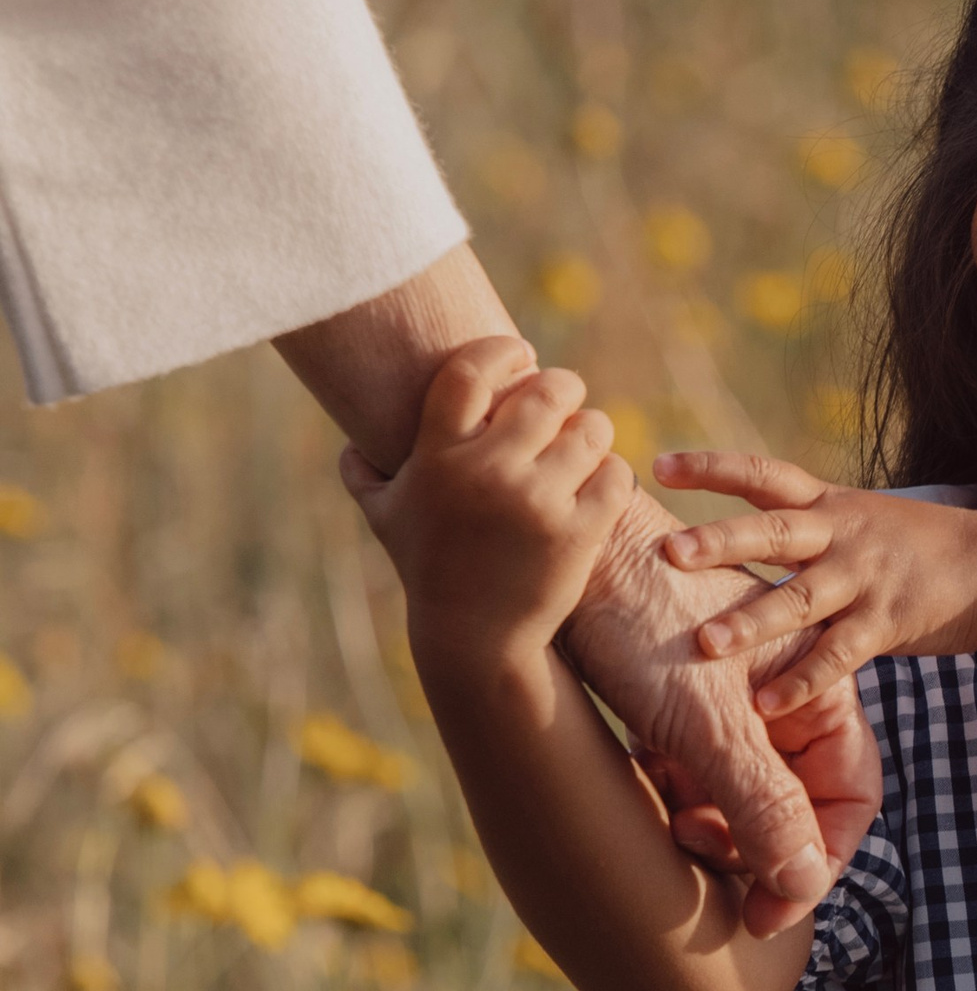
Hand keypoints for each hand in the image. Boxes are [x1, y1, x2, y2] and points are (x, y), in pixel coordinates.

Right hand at [342, 338, 629, 664]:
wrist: (476, 639)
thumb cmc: (430, 570)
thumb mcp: (386, 520)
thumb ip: (363, 474)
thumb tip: (348, 442)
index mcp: (438, 457)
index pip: (471, 372)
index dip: (503, 351)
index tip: (521, 351)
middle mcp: (487, 473)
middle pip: (546, 392)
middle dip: (563, 386)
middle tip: (566, 394)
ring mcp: (536, 503)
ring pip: (591, 429)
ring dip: (593, 428)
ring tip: (586, 438)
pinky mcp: (577, 533)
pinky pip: (615, 475)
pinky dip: (613, 472)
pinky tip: (601, 478)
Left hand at [561, 491, 883, 935]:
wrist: (553, 545)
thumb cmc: (636, 614)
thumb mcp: (705, 721)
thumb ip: (764, 806)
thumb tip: (805, 885)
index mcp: (814, 686)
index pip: (848, 798)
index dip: (817, 864)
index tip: (764, 912)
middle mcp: (783, 694)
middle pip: (800, 802)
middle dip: (757, 845)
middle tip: (698, 849)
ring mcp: (732, 698)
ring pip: (747, 793)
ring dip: (716, 823)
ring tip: (670, 817)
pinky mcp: (681, 698)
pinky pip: (702, 769)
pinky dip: (681, 790)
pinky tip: (647, 778)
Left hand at [656, 452, 976, 715]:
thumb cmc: (914, 549)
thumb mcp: (856, 522)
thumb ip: (799, 532)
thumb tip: (728, 543)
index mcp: (826, 504)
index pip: (761, 475)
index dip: (711, 468)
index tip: (658, 464)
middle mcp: (840, 534)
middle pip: (771, 531)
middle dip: (718, 540)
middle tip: (667, 551)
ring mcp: (864, 579)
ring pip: (799, 598)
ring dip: (750, 622)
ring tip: (704, 643)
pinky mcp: (886, 624)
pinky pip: (836, 656)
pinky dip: (800, 681)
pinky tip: (765, 704)